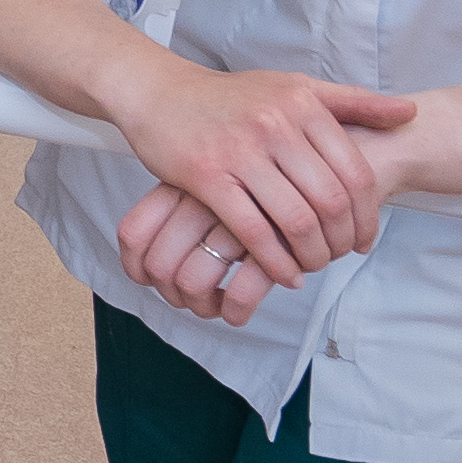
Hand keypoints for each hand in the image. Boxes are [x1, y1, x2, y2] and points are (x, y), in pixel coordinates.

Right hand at [113, 63, 417, 294]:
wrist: (159, 93)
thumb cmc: (231, 98)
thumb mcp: (294, 88)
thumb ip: (353, 102)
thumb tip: (409, 114)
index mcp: (302, 104)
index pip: (356, 172)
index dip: (368, 216)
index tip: (363, 240)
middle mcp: (274, 125)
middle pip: (331, 201)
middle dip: (341, 241)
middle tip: (338, 258)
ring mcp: (239, 150)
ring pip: (295, 220)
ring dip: (311, 256)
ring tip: (311, 266)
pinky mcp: (205, 175)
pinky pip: (252, 231)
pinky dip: (274, 262)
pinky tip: (283, 272)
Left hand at [119, 184, 281, 325]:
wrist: (328, 151)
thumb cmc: (259, 176)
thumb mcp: (211, 179)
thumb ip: (174, 211)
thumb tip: (140, 271)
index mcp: (180, 184)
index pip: (133, 234)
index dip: (136, 269)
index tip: (149, 282)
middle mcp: (201, 201)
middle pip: (159, 266)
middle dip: (172, 296)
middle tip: (191, 301)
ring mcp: (235, 221)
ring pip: (192, 283)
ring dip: (200, 307)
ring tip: (215, 306)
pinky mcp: (273, 244)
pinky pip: (238, 294)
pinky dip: (233, 311)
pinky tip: (237, 311)